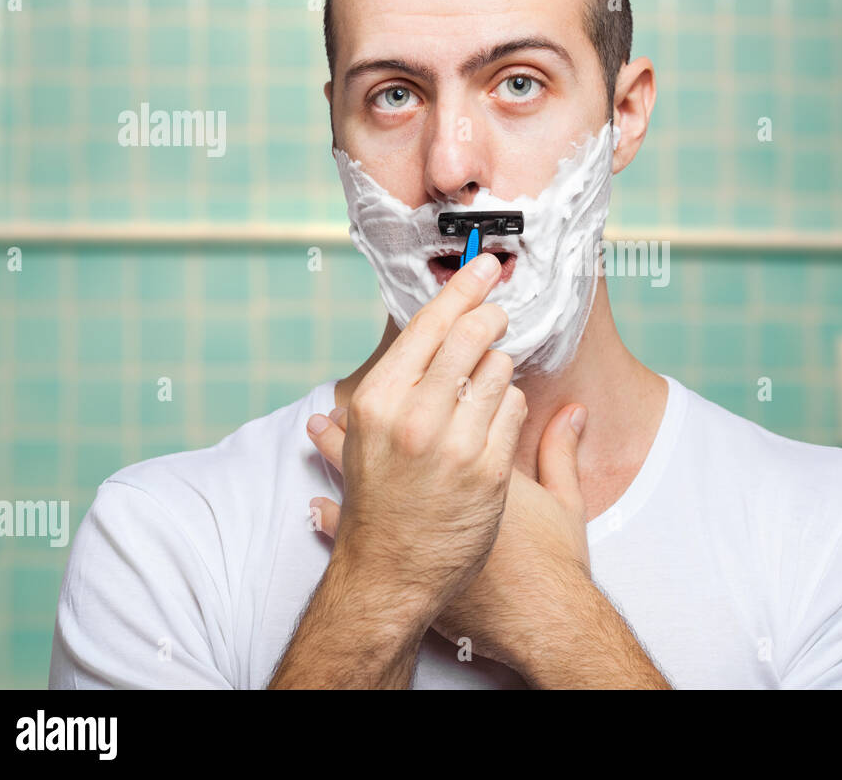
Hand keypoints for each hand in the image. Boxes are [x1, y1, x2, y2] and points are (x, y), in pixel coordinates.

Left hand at [308, 399, 592, 670]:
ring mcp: (409, 508)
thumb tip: (576, 410)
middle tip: (378, 383)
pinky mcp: (399, 551)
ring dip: (339, 442)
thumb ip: (561, 450)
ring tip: (321, 425)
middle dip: (383, 396)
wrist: (532, 616)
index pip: (446, 397)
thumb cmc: (551, 560)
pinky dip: (329, 508)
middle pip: (397, 420)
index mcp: (478, 451)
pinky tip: (317, 498)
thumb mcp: (566, 499)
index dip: (432, 374)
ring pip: (360, 463)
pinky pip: (346, 520)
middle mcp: (436, 468)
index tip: (423, 360)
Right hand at [312, 251, 527, 618]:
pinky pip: (514, 410)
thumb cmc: (376, 511)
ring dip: (499, 367)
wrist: (391, 576)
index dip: (462, 289)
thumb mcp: (355, 453)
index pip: (429, 325)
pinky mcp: (488, 470)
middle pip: (471, 336)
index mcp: (377, 402)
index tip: (484, 266)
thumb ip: (354, 417)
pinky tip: (497, 418)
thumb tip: (328, 409)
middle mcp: (414, 417)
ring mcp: (453, 444)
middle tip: (499, 311)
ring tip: (488, 382)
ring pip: (498, 370)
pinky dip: (510, 405)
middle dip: (491, 317)